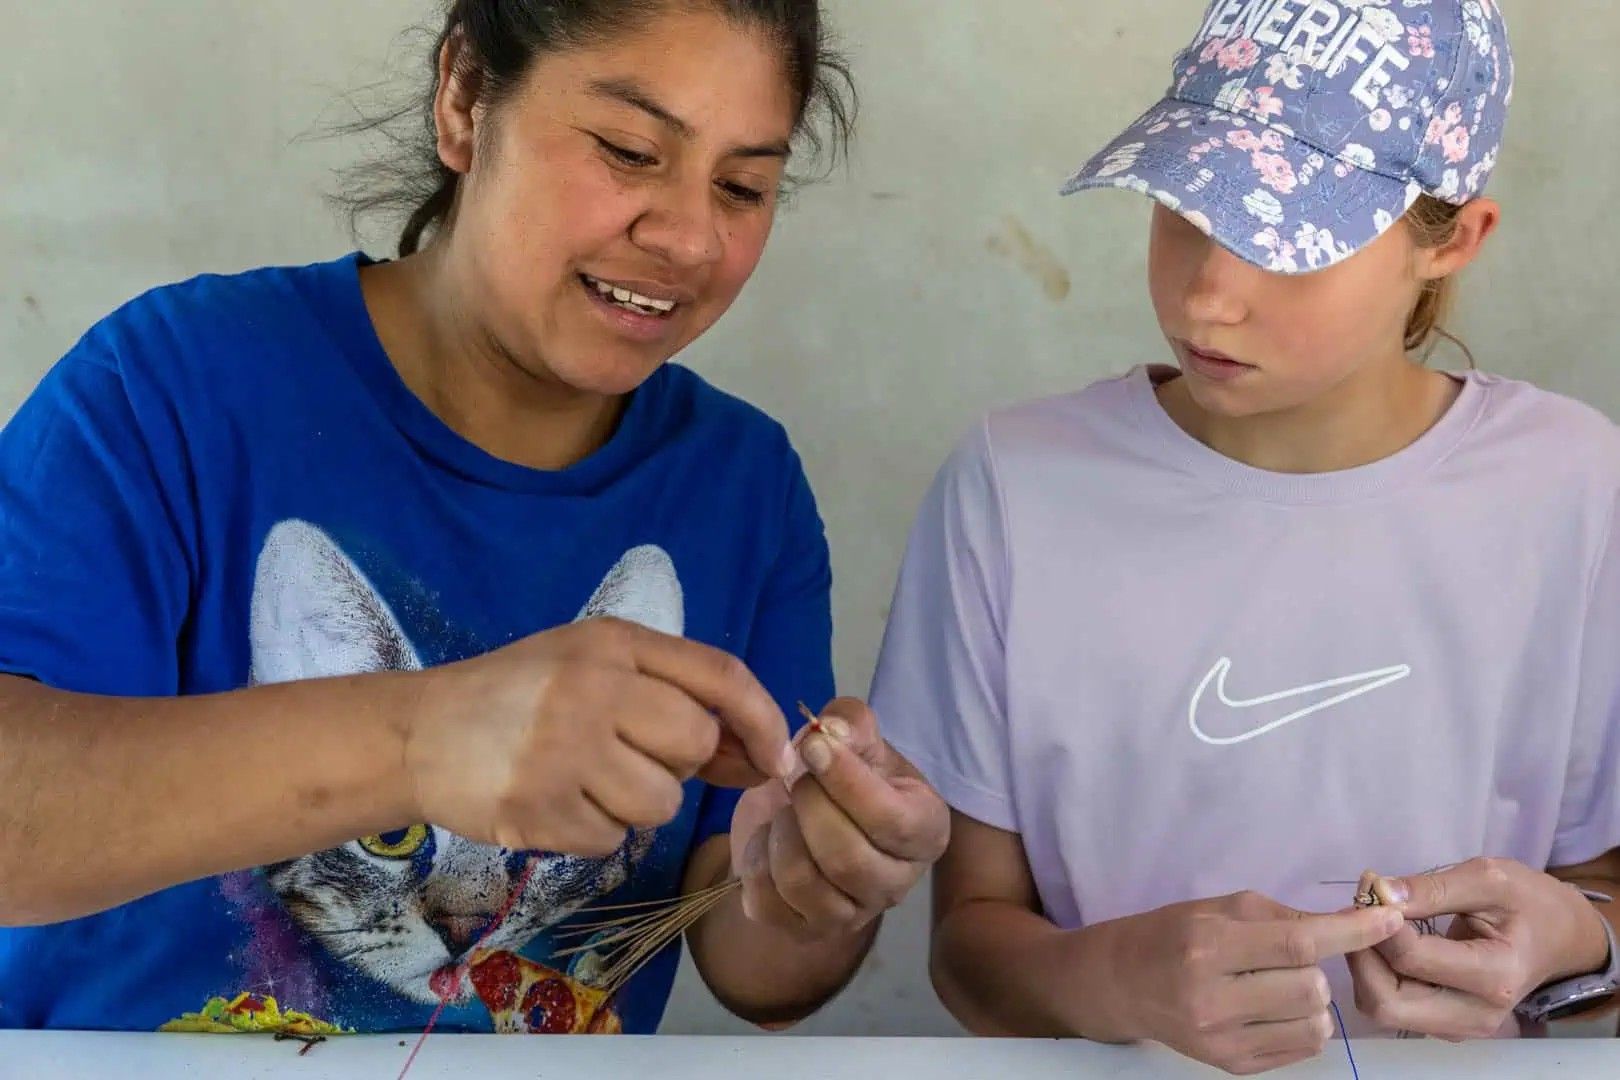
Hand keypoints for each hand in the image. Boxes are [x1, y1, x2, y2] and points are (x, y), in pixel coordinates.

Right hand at [405, 617, 794, 855]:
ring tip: (586, 778)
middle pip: (694, 742)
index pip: (720, 675)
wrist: (420, 731)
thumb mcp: (595, 666)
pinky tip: (556, 800)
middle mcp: (591, 688)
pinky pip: (611, 839)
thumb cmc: (522, 694)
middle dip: (678, 762)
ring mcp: (562, 750)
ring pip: (659, 802)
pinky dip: (593, 831)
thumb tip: (758, 752)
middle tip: (628, 754)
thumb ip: (673, 696)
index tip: (777, 756)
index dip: (762, 719)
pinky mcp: (538, 808)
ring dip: (636, 803)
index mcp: (612, 643)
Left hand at [729, 698, 948, 941]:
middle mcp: (897, 883)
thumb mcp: (855, 738)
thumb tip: (830, 732)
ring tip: (784, 808)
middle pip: (847, 859)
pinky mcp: (805, 930)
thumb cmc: (844, 776)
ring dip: (781, 833)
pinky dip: (755, 861)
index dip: (847, 782)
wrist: (805, 818)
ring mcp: (851, 915)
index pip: (893, 821)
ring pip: (804, 883)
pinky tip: (769, 839)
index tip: (812, 747)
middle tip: (796, 778)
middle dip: (809, 807)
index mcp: (925, 832)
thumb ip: (850, 724)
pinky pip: (768, 902)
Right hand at [1090, 892, 1402, 1075]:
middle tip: (1292, 957)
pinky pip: (1303, 1048)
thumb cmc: (1171, 934)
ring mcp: (1222, 1038)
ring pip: (1316, 1023)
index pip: (1297, 943)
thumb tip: (1347, 920)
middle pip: (1312, 986)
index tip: (1390, 920)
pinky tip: (1276, 1007)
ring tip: (1283, 985)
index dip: (1350, 932)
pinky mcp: (1232, 1065)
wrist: (1120, 984)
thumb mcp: (1217, 909)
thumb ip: (1281, 916)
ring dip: (1314, 999)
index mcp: (1208, 946)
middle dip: (1317, 967)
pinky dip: (1304, 1024)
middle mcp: (1214, 997)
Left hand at [1347, 858, 1610, 1039]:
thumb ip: (1433, 887)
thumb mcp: (1490, 878)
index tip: (1370, 886)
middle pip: (1387, 1003)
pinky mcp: (1445, 1026)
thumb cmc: (1529, 903)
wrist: (1561, 938)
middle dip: (1360, 954)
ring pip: (1383, 1009)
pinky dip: (1376, 976)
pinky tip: (1382, 940)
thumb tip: (1380, 892)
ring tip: (1366, 921)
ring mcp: (1460, 1027)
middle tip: (1356, 911)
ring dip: (1363, 966)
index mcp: (1496, 976)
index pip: (1412, 959)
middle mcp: (1477, 1014)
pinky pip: (1393, 1007)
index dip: (1379, 922)